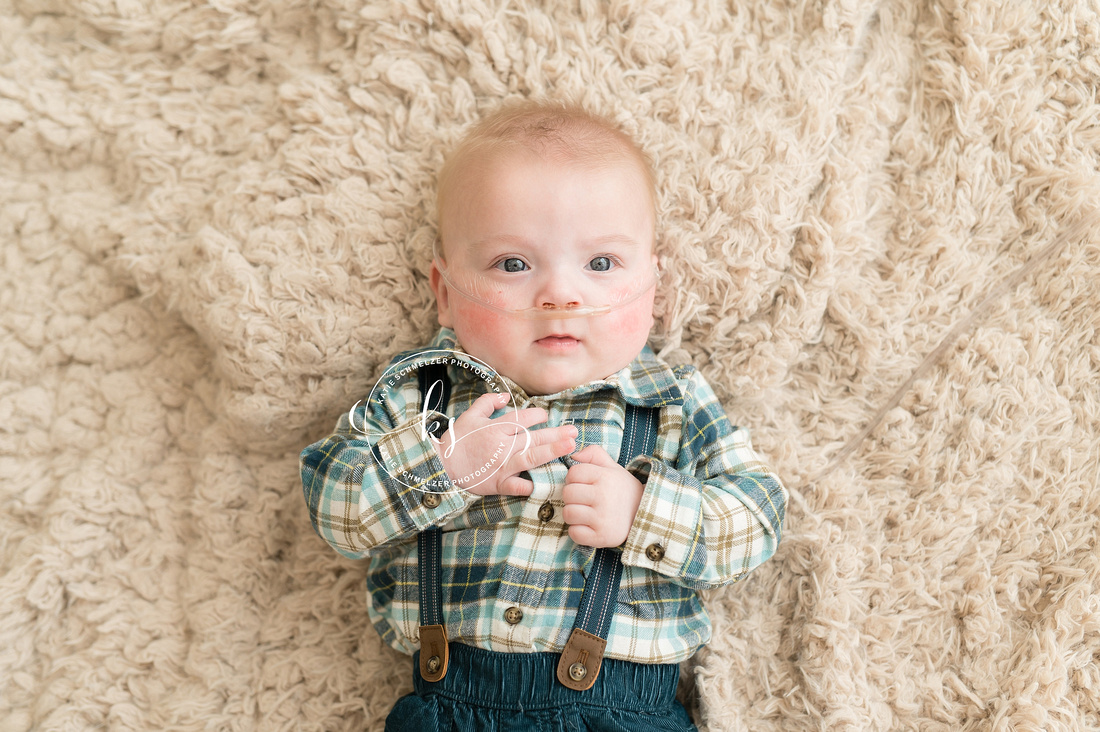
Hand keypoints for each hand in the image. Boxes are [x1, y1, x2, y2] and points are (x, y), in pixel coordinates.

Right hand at [436, 393, 576, 497]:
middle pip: (533, 437)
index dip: (537, 416)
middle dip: (555, 434)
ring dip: (552, 451)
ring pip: (531, 457)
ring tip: (569, 447)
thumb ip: (489, 402)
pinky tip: (545, 482)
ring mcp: (501, 466)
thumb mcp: (470, 415)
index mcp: (495, 428)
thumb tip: (507, 396)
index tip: (546, 416)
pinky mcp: (498, 484)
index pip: (522, 419)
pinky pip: (518, 485)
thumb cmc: (456, 440)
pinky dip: (530, 484)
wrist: (440, 466)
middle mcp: (501, 446)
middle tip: (574, 432)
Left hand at [563, 445, 643, 547]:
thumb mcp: (613, 467)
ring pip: (568, 513)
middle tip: (584, 500)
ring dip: (573, 514)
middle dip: (572, 496)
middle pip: (567, 493)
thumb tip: (574, 455)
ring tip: (585, 513)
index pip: (573, 473)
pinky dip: (578, 531)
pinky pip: (574, 533)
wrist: (644, 516)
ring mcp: (602, 518)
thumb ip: (593, 454)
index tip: (584, 484)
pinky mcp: (601, 537)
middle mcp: (603, 496)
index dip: (574, 478)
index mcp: (605, 477)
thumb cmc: (622, 490)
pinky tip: (588, 526)